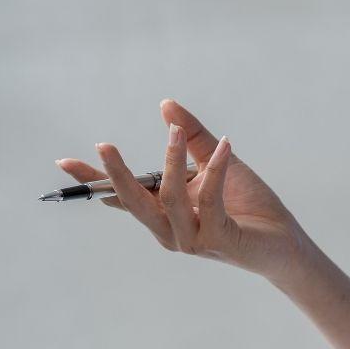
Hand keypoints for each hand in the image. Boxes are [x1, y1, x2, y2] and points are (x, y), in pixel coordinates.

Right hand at [56, 99, 310, 284]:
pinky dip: (216, 171)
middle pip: (136, 204)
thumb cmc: (249, 206)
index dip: (95, 182)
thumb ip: (194, 138)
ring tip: (174, 131)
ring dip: (170, 164)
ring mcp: (194, 240)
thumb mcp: (218, 163)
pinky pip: (209, 201)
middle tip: (105, 145)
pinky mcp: (219, 241)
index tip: (64, 162)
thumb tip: (167, 106)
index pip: (126, 198)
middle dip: (117, 176)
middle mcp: (174, 231)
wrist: (285, 242)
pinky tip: (226, 147)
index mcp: (168, 213)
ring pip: (169, 202)